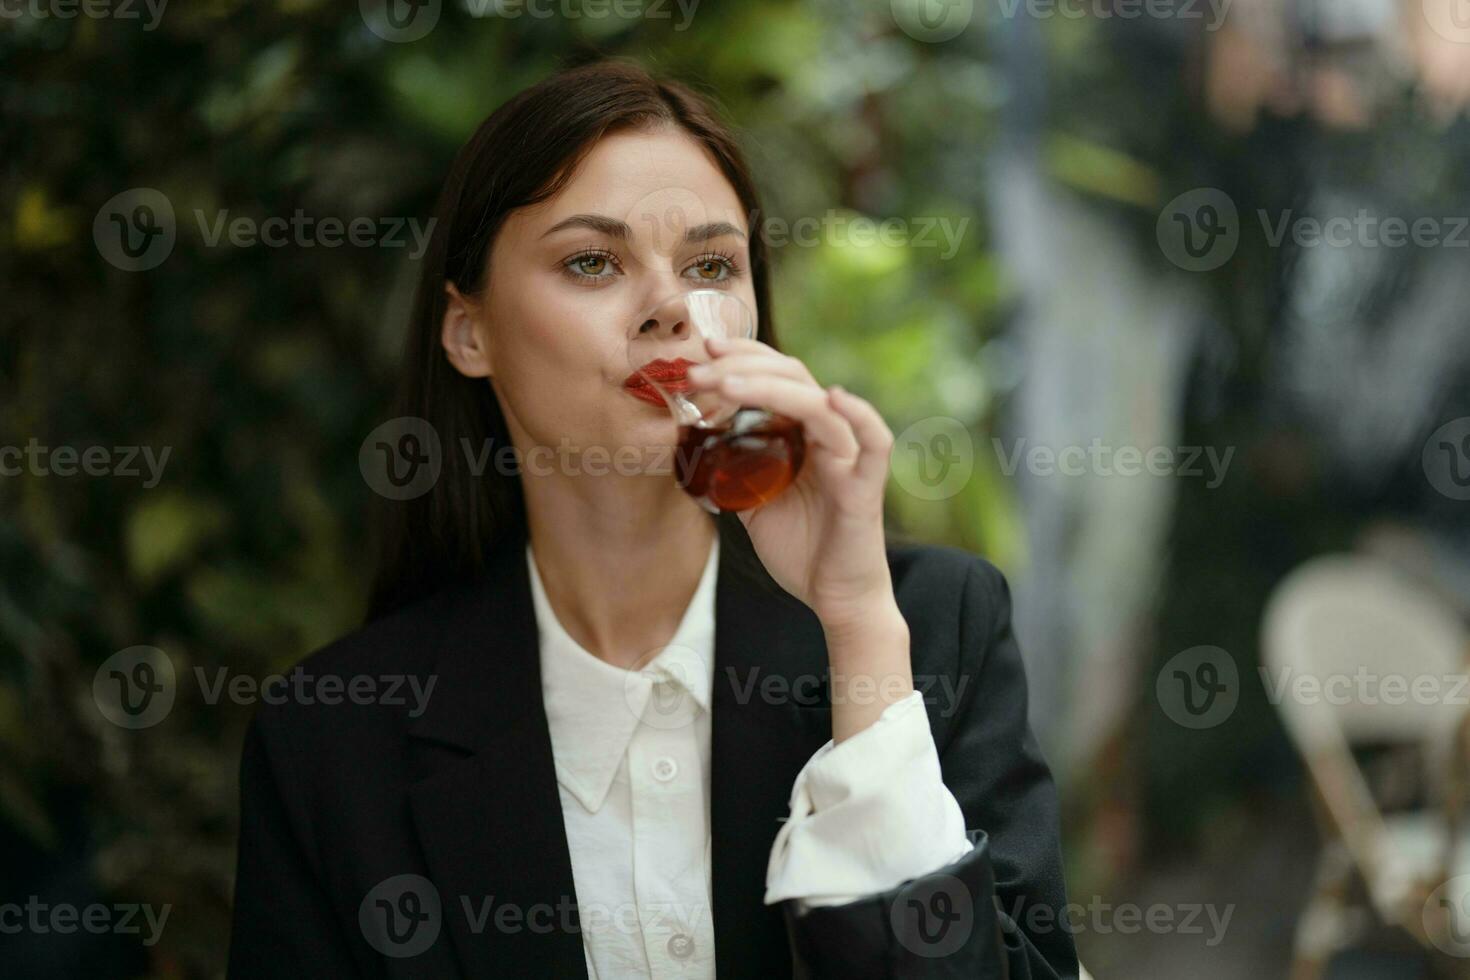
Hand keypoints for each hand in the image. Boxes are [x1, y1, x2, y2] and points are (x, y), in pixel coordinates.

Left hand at [685, 335, 895, 628]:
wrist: (833, 597)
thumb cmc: (800, 548)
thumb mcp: (751, 502)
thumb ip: (732, 471)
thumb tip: (694, 446)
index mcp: (802, 432)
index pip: (777, 376)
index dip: (743, 357)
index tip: (702, 352)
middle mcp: (827, 434)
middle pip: (793, 376)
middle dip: (742, 365)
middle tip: (697, 368)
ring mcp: (849, 456)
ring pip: (817, 403)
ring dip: (769, 386)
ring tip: (724, 383)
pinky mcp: (865, 484)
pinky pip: (874, 441)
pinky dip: (859, 415)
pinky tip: (833, 397)